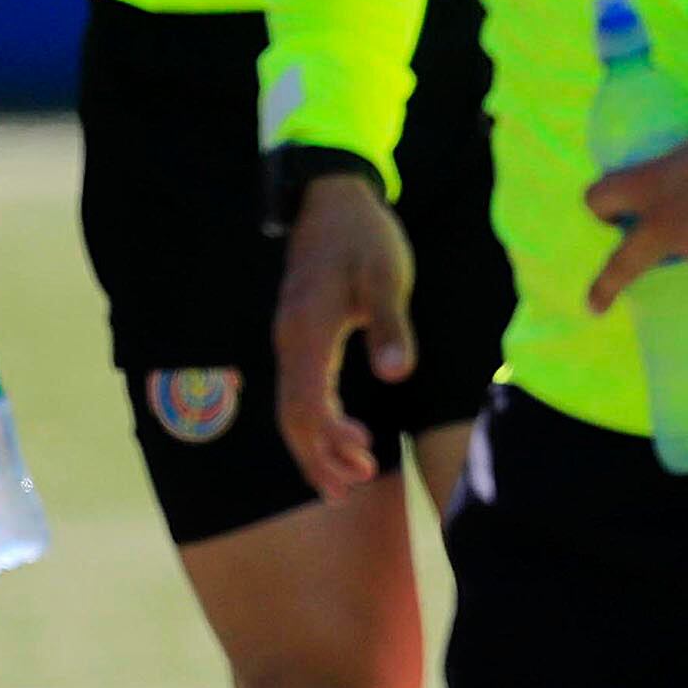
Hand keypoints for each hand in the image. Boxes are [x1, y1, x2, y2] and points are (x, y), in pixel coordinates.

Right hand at [275, 172, 415, 500]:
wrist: (333, 200)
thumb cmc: (364, 237)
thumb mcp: (388, 276)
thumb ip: (391, 325)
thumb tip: (397, 374)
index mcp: (308, 332)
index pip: (307, 404)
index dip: (330, 440)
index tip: (363, 462)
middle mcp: (290, 341)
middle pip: (293, 416)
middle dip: (320, 456)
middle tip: (354, 486)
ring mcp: (291, 339)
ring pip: (292, 408)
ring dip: (317, 446)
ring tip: (347, 482)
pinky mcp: (300, 335)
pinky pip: (300, 391)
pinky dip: (317, 422)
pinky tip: (339, 439)